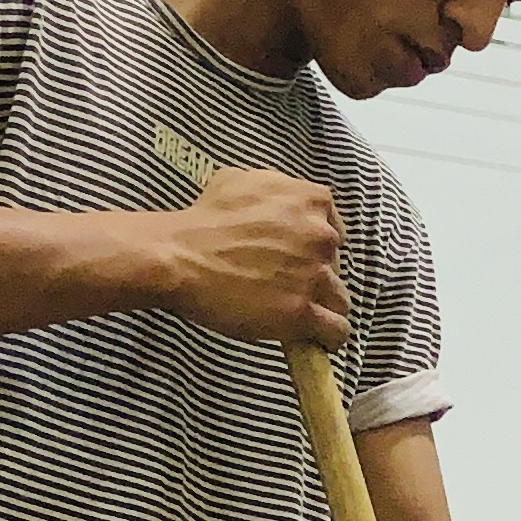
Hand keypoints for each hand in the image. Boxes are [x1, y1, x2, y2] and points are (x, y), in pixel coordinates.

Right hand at [159, 171, 347, 346]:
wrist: (180, 257)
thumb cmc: (202, 221)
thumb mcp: (240, 181)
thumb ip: (273, 189)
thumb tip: (276, 201)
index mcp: (311, 201)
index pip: (334, 231)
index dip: (315, 249)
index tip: (299, 260)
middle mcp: (320, 236)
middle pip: (336, 266)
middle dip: (316, 278)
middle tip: (287, 287)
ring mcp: (314, 275)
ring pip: (340, 300)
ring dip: (323, 309)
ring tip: (301, 318)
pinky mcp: (302, 312)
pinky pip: (336, 330)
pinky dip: (328, 337)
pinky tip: (315, 340)